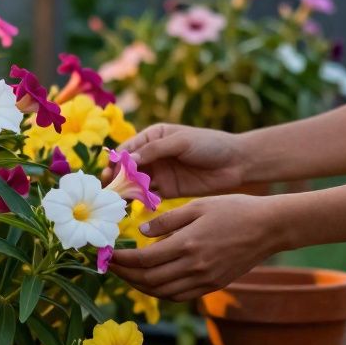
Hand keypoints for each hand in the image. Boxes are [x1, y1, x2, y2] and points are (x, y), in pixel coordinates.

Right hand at [104, 123, 245, 197]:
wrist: (236, 164)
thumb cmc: (210, 145)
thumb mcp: (181, 142)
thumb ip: (155, 150)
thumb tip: (128, 159)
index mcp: (153, 136)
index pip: (128, 148)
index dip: (116, 160)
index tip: (109, 172)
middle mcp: (152, 154)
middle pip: (127, 167)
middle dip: (117, 178)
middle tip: (109, 190)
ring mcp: (159, 173)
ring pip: (135, 183)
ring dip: (125, 191)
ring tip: (117, 202)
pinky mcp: (167, 190)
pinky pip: (148, 196)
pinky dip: (139, 201)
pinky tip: (134, 207)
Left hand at [110, 194, 282, 301]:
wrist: (269, 227)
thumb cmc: (234, 209)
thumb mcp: (198, 205)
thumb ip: (167, 220)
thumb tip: (141, 232)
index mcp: (188, 244)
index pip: (144, 260)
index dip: (121, 260)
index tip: (106, 254)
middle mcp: (194, 267)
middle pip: (148, 280)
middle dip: (124, 275)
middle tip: (108, 266)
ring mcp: (204, 280)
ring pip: (162, 292)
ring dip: (139, 286)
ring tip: (125, 274)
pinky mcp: (212, 285)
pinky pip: (179, 295)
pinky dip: (160, 292)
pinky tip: (151, 281)